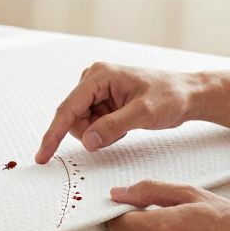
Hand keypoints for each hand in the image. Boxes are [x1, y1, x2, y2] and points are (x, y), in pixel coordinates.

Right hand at [35, 62, 200, 163]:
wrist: (187, 95)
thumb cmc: (170, 96)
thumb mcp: (143, 113)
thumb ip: (113, 127)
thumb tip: (88, 141)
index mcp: (99, 75)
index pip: (68, 108)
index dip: (53, 134)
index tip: (42, 155)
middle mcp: (93, 79)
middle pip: (73, 119)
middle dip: (91, 133)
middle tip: (120, 131)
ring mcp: (97, 91)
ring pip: (82, 125)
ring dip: (100, 133)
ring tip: (126, 125)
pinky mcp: (103, 102)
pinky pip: (92, 126)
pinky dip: (105, 132)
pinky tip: (124, 125)